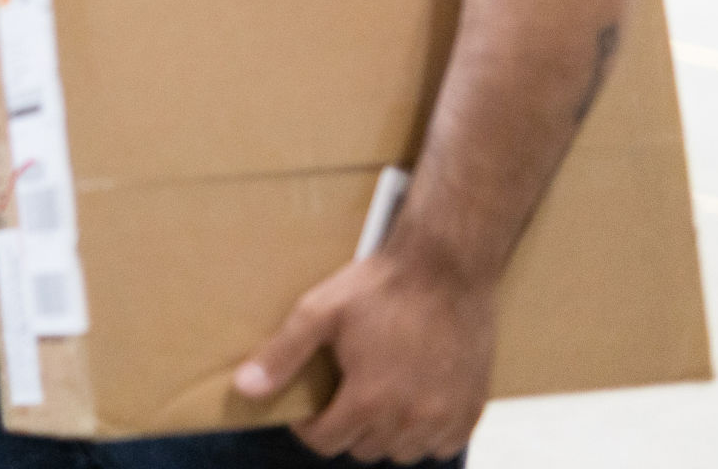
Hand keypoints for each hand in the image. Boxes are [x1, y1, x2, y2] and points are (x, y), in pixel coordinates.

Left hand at [233, 245, 496, 462]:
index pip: (326, 442)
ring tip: (376, 398)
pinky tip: (413, 404)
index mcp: (369, 400)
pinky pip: (442, 446)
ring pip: (403, 452)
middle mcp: (410, 419)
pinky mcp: (472, 409)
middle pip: (363, 448)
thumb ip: (282, 356)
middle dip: (345, 427)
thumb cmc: (382, 287)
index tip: (308, 404)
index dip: (309, 425)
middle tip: (342, 393)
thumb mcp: (320, 312)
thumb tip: (245, 389)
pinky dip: (425, 435)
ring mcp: (446, 417)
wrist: (447, 267)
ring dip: (385, 435)